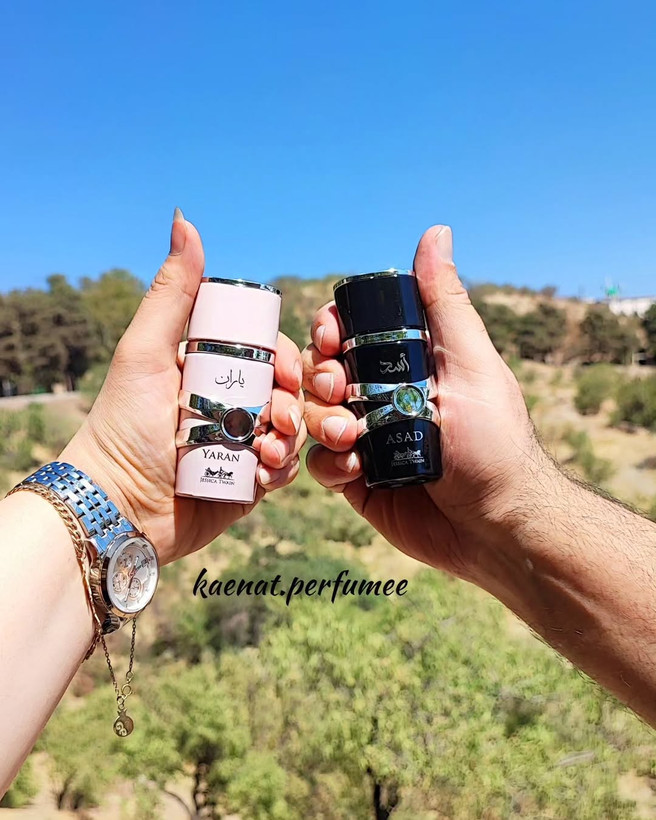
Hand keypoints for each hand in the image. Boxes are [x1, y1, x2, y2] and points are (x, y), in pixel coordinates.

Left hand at [61, 210, 305, 563]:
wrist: (121, 505)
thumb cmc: (125, 425)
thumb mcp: (146, 351)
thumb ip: (171, 293)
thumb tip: (184, 220)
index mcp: (212, 368)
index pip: (269, 352)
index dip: (288, 358)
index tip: (290, 371)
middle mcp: (231, 402)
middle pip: (289, 391)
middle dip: (295, 402)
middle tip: (280, 416)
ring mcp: (242, 442)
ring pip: (294, 429)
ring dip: (291, 438)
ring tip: (265, 451)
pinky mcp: (250, 481)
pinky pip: (286, 468)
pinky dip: (283, 468)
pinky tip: (262, 474)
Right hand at [303, 226, 551, 584]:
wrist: (494, 526)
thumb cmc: (494, 442)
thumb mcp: (471, 364)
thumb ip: (444, 304)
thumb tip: (436, 232)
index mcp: (407, 363)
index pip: (352, 332)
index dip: (331, 327)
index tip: (331, 334)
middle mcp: (381, 396)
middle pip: (322, 370)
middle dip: (320, 374)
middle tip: (336, 386)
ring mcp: (366, 438)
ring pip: (313, 415)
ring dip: (324, 420)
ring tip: (354, 437)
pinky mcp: (356, 479)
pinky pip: (319, 462)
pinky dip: (330, 463)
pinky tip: (356, 470)